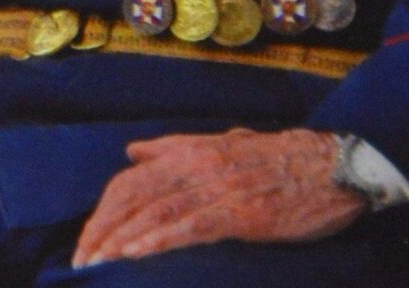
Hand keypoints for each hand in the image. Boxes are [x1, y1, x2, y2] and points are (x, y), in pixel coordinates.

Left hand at [72, 127, 366, 267]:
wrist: (329, 165)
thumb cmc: (275, 158)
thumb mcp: (220, 143)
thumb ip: (173, 148)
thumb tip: (133, 152)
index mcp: (189, 150)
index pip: (130, 180)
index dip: (103, 211)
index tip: (85, 240)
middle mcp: (196, 165)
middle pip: (134, 197)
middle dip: (102, 230)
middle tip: (80, 261)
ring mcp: (217, 188)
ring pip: (155, 214)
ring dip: (120, 242)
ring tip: (96, 265)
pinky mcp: (240, 212)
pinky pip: (190, 227)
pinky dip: (158, 241)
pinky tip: (135, 257)